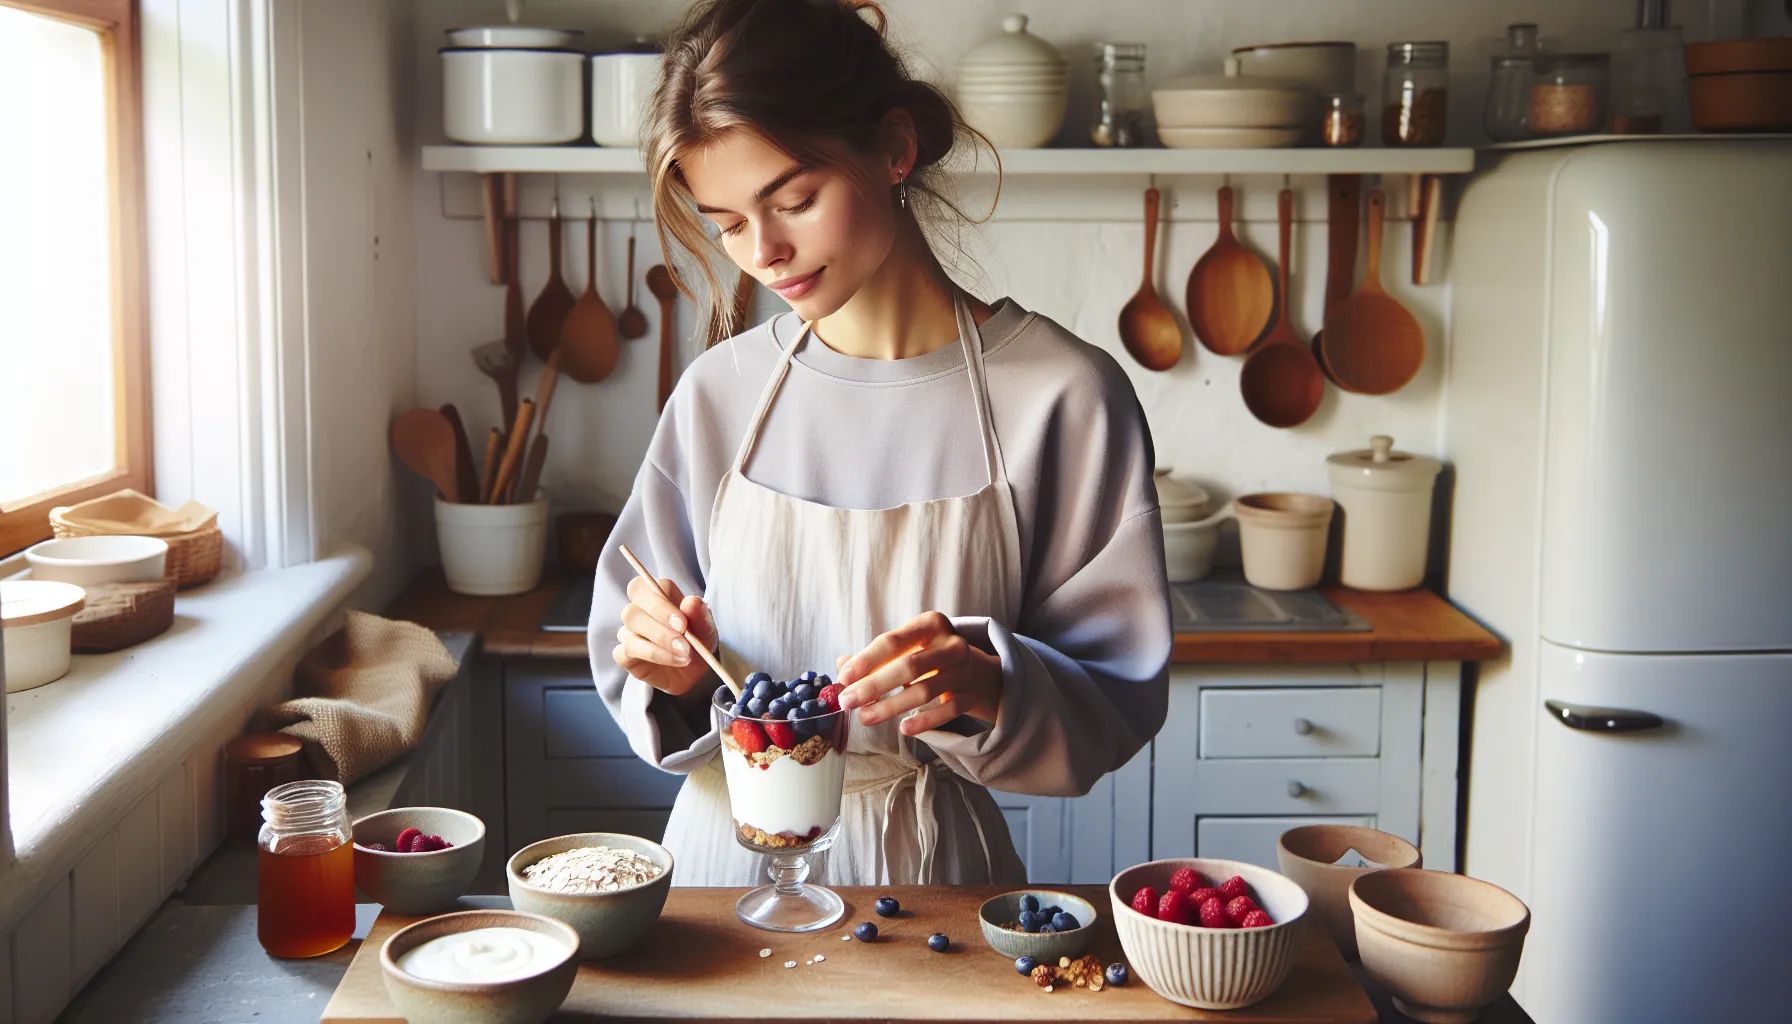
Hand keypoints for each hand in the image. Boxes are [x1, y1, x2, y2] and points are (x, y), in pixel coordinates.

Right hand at [611, 576, 718, 700]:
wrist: (695, 674)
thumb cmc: (697, 643)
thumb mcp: (706, 630)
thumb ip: (700, 615)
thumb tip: (690, 601)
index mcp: (657, 596)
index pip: (644, 585)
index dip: (660, 602)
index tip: (682, 622)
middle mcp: (638, 611)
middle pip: (632, 607)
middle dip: (659, 622)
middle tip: (683, 638)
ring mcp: (629, 633)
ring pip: (630, 629)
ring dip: (660, 640)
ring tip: (685, 653)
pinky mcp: (625, 656)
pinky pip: (626, 650)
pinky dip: (655, 655)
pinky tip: (676, 661)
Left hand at [835, 612, 1002, 736]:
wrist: (975, 671)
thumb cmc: (928, 656)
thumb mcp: (904, 648)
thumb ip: (874, 657)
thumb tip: (842, 666)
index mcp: (930, 624)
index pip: (893, 641)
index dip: (867, 660)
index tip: (844, 677)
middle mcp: (952, 644)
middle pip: (908, 666)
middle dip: (874, 686)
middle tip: (847, 702)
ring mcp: (964, 670)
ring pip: (924, 690)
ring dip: (890, 707)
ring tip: (865, 717)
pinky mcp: (970, 695)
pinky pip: (946, 711)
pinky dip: (924, 721)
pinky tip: (904, 729)